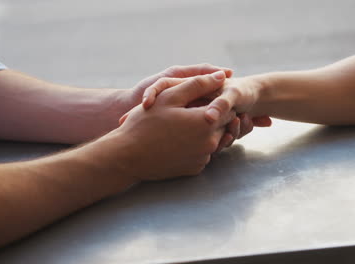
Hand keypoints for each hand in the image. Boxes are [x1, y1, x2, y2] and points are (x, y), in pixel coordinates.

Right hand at [94, 71, 235, 180]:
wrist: (127, 157)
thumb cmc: (145, 124)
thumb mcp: (170, 96)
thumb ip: (198, 84)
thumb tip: (222, 76)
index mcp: (207, 121)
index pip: (227, 107)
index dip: (215, 100)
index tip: (200, 99)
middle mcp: (210, 142)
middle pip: (223, 124)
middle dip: (211, 116)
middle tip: (188, 113)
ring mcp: (203, 158)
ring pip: (213, 140)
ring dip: (204, 132)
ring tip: (181, 127)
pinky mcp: (194, 169)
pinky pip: (202, 154)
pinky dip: (195, 146)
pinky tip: (177, 141)